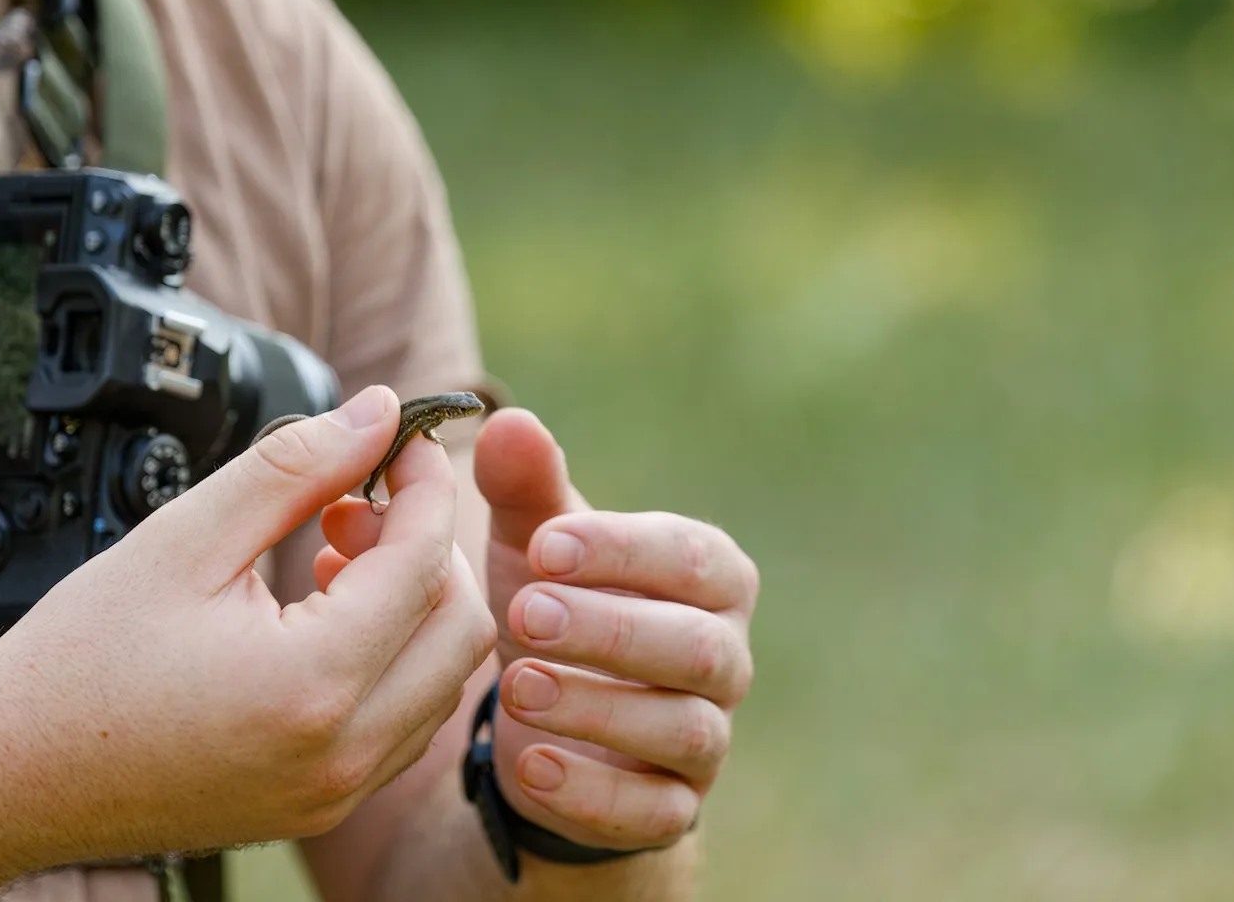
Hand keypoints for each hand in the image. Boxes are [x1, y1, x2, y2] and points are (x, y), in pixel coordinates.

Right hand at [0, 385, 497, 866]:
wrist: (9, 774)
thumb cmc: (79, 662)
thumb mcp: (185, 538)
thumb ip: (294, 467)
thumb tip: (378, 413)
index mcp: (311, 685)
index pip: (423, 563)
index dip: (424, 485)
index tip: (402, 440)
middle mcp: (341, 756)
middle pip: (460, 629)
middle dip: (428, 546)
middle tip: (358, 500)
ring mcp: (334, 794)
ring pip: (441, 680)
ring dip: (414, 604)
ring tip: (334, 555)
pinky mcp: (319, 807)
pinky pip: (404, 724)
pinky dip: (393, 658)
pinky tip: (326, 614)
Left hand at [473, 409, 757, 851]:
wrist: (552, 718)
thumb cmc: (556, 602)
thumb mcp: (536, 544)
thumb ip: (527, 486)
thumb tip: (509, 423)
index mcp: (710, 576)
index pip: (689, 556)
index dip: (620, 550)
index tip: (543, 545)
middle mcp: (724, 656)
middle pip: (693, 645)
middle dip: (609, 629)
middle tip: (523, 611)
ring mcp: (707, 738)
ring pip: (682, 729)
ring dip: (596, 707)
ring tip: (513, 685)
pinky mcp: (673, 808)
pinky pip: (654, 811)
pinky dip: (592, 792)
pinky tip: (528, 764)